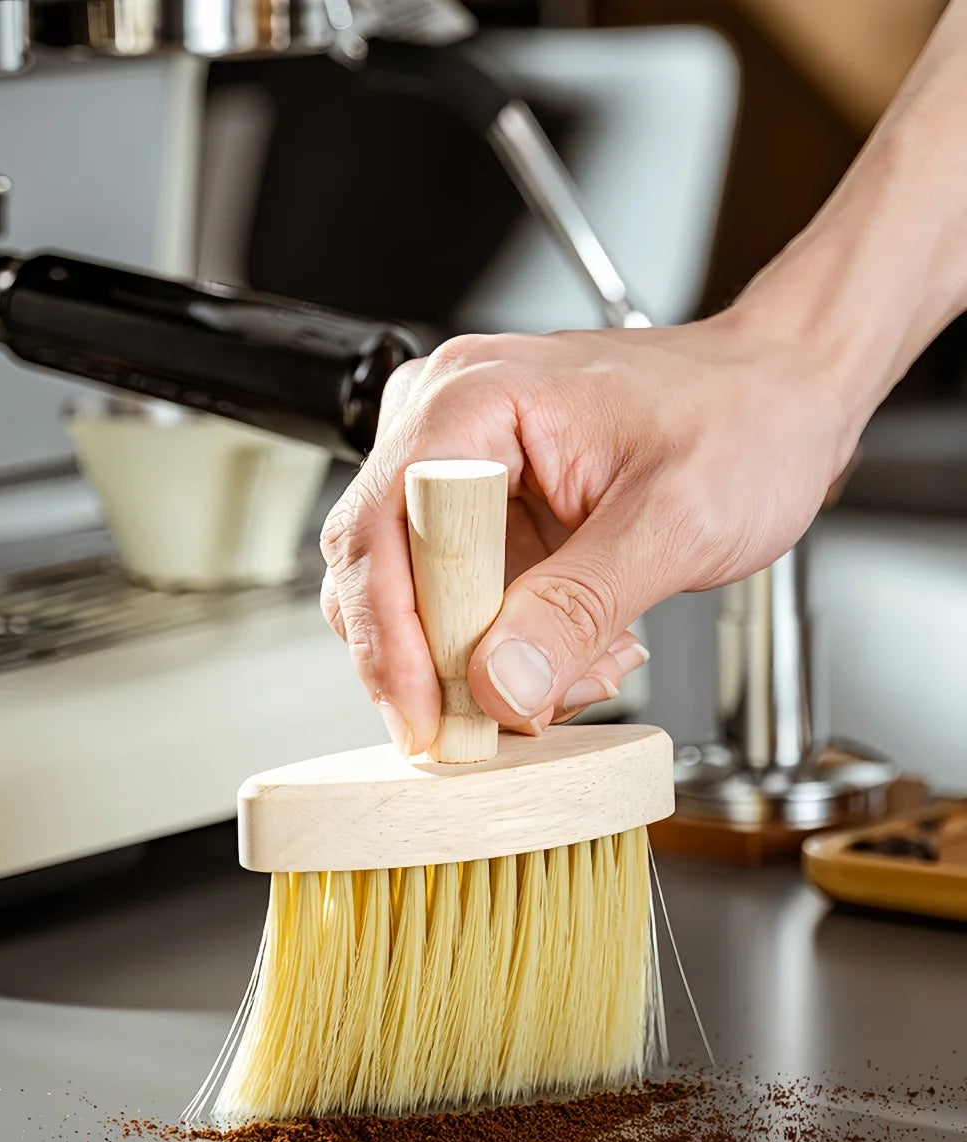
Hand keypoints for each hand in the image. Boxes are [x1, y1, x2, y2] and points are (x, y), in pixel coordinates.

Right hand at [320, 304, 856, 756]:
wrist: (786, 399)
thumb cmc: (744, 419)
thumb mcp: (672, 523)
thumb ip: (578, 609)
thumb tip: (496, 686)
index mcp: (472, 401)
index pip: (378, 530)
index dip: (391, 638)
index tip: (429, 719)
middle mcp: (447, 427)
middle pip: (381, 574)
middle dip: (440, 663)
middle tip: (504, 719)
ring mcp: (465, 473)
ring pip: (420, 603)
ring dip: (486, 664)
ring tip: (584, 668)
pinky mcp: (491, 516)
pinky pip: (466, 605)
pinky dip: (513, 649)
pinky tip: (587, 647)